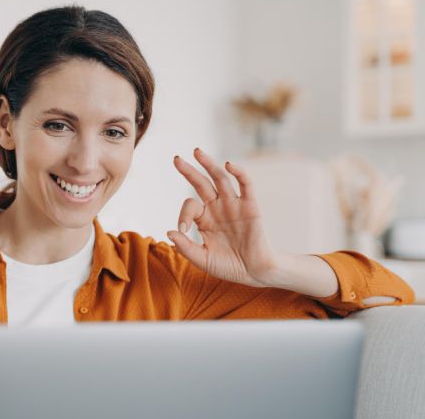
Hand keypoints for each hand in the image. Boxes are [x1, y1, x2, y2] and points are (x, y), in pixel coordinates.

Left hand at [167, 148, 278, 287]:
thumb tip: (170, 232)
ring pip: (220, 179)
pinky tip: (229, 164)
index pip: (190, 206)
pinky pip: (245, 184)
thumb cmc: (228, 266)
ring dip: (209, 164)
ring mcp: (234, 205)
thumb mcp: (202, 259)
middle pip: (201, 183)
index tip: (183, 231)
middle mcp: (218, 207)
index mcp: (205, 219)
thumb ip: (186, 247)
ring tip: (197, 152)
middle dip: (189, 170)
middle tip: (176, 159)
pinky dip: (238, 172)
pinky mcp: (250, 206)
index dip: (183, 216)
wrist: (255, 273)